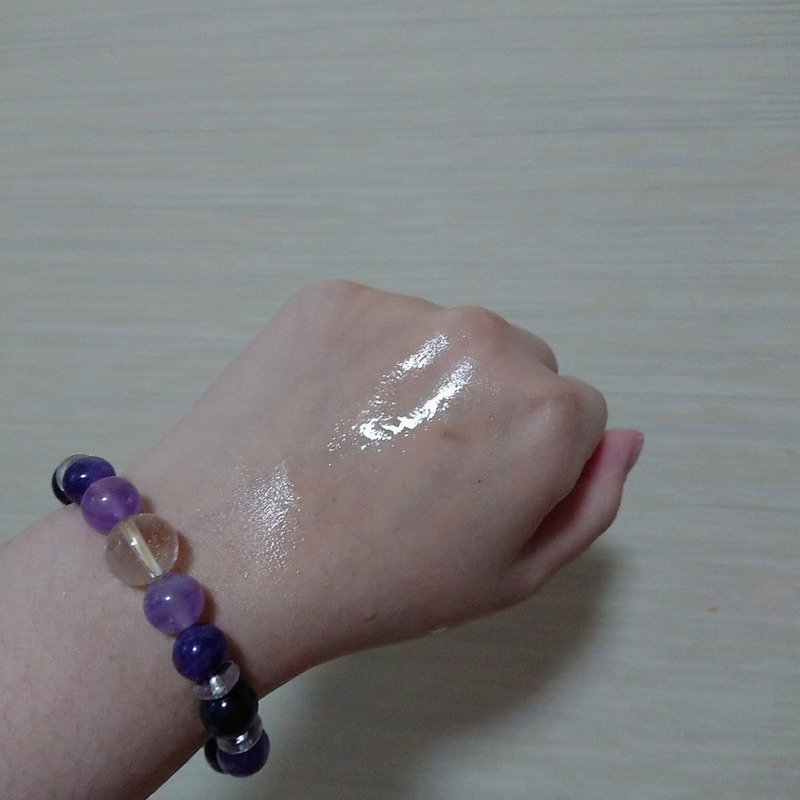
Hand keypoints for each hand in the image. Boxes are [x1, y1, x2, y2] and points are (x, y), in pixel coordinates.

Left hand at [130, 281, 641, 691]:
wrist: (231, 559)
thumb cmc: (380, 583)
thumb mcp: (512, 574)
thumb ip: (589, 502)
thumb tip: (625, 438)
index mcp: (546, 411)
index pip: (575, 412)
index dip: (529, 458)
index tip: (476, 491)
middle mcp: (487, 339)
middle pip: (517, 364)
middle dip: (486, 408)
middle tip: (416, 469)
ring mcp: (404, 310)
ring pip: (445, 341)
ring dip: (423, 380)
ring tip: (363, 443)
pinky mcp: (333, 296)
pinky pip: (376, 324)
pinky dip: (364, 359)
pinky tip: (325, 413)